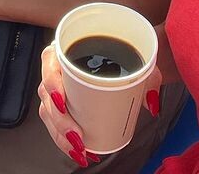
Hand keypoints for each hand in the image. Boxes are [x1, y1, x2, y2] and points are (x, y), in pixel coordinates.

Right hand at [37, 44, 160, 167]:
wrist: (127, 54)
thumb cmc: (125, 51)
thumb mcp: (139, 57)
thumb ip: (149, 76)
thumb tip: (151, 102)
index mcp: (69, 46)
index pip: (50, 61)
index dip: (51, 82)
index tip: (62, 100)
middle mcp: (58, 66)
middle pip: (47, 94)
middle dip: (60, 121)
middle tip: (78, 136)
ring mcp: (58, 86)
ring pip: (49, 112)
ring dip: (61, 136)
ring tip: (81, 149)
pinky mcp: (62, 103)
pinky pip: (55, 122)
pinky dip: (64, 140)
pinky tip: (79, 151)